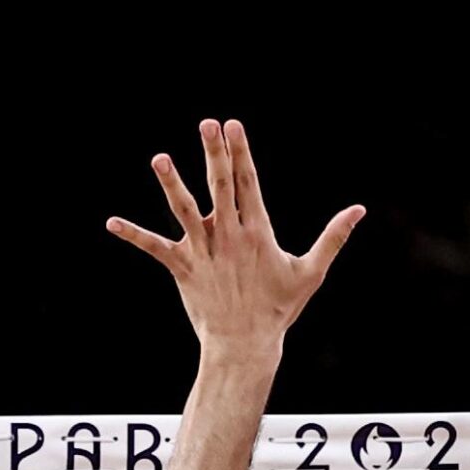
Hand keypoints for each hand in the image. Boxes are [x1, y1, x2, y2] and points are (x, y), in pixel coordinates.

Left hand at [108, 118, 364, 356]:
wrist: (245, 345)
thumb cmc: (279, 309)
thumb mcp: (310, 273)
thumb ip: (333, 237)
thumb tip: (359, 210)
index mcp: (258, 232)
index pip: (249, 183)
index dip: (241, 152)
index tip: (234, 125)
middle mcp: (229, 236)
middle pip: (220, 186)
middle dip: (214, 153)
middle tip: (208, 123)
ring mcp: (204, 252)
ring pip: (185, 211)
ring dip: (171, 184)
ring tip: (160, 159)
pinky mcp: (183, 268)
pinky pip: (154, 248)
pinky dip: (133, 235)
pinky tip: (110, 223)